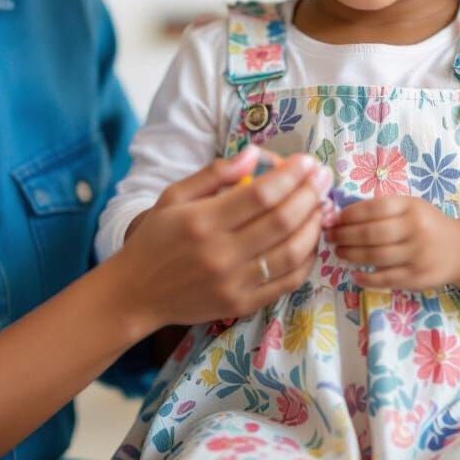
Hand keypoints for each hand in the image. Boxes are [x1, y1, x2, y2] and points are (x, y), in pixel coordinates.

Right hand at [115, 147, 330, 330]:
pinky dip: (307, 259)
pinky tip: (310, 240)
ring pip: (291, 252)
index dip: (291, 176)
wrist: (136, 293)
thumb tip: (255, 154)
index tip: (308, 162)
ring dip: (314, 226)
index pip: (260, 195)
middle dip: (310, 194)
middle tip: (324, 177)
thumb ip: (214, 173)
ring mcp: (234, 283)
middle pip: (281, 221)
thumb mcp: (174, 196)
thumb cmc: (155, 239)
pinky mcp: (242, 305)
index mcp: (202, 221)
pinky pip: (287, 281)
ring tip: (321, 205)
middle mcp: (221, 254)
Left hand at [325, 193, 459, 290]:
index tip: (331, 219)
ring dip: (351, 255)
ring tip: (338, 251)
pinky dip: (367, 278)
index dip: (347, 215)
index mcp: (410, 207)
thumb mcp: (408, 207)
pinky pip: (387, 279)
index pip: (372, 208)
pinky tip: (354, 274)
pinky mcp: (419, 277)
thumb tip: (338, 215)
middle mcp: (416, 229)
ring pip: (376, 257)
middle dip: (344, 235)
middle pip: (371, 234)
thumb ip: (379, 209)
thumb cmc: (426, 224)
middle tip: (329, 236)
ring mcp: (418, 255)